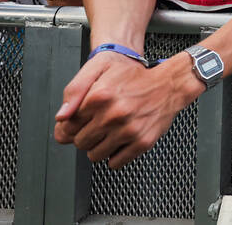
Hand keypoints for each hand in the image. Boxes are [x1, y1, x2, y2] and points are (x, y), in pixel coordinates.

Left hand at [54, 52, 201, 167]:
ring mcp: (128, 130)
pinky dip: (115, 156)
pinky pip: (115, 163)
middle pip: (80, 142)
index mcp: (99, 96)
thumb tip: (62, 117)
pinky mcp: (142, 142)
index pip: (68, 125)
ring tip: (110, 133)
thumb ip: (75, 90)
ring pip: (94, 156)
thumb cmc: (135, 77)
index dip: (72, 124)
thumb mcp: (100, 69)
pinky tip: (121, 141)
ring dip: (98, 147)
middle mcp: (113, 115)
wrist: (169, 84)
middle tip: (98, 124)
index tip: (83, 120)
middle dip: (85, 135)